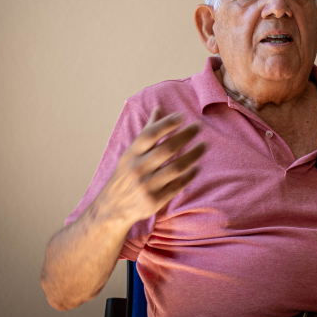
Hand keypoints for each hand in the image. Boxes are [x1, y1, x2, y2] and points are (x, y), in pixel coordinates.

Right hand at [96, 107, 205, 225]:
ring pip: (176, 167)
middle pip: (167, 149)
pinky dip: (189, 176)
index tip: (182, 116)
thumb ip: (147, 132)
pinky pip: (177, 186)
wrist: (112, 208)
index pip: (150, 134)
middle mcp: (138, 168)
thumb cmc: (126, 174)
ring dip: (193, 155)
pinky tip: (196, 168)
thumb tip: (159, 109)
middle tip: (198, 127)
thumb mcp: (131, 153)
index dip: (166, 123)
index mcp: (132, 154)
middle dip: (185, 136)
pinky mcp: (155, 201)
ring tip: (204, 146)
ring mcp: (147, 185)